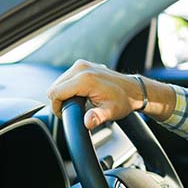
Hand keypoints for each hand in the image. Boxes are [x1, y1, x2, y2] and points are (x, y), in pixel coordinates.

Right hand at [48, 60, 164, 128]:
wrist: (133, 90)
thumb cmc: (123, 101)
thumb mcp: (110, 112)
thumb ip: (97, 117)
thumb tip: (88, 122)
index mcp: (85, 79)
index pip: (55, 93)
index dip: (56, 107)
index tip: (65, 115)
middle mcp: (81, 68)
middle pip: (55, 87)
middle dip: (59, 101)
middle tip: (73, 110)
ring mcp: (81, 64)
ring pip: (59, 82)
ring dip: (63, 94)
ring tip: (78, 103)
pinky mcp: (82, 65)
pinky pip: (66, 78)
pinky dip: (68, 88)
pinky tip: (80, 95)